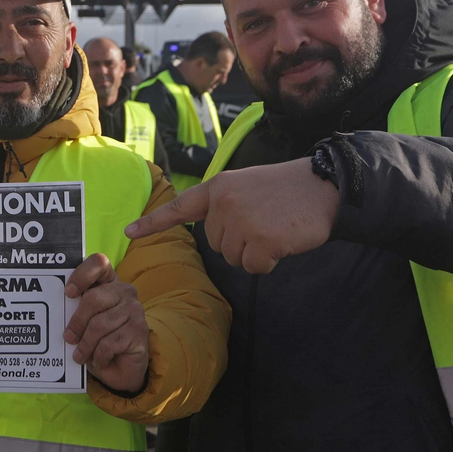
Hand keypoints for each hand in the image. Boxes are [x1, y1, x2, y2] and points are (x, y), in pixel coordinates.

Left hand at [63, 253, 149, 393]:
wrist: (123, 367)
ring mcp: (135, 310)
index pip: (99, 264)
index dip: (82, 275)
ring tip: (81, 355)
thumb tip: (57, 313)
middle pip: (93, 299)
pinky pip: (109, 343)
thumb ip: (76, 311)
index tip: (69, 293)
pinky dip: (99, 356)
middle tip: (68, 338)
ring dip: (86, 345)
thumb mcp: (85, 323)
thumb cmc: (99, 340)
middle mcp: (125, 291)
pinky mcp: (140, 330)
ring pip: (99, 325)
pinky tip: (100, 360)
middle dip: (77, 322)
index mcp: (109, 282)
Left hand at [126, 157, 337, 273]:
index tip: (128, 231)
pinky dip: (269, 262)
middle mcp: (224, 203)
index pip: (180, 208)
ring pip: (234, 258)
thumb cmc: (287, 189)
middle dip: (240, 241)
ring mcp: (241, 221)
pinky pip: (254, 267)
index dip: (154, 222)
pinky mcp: (260, 240)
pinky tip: (282, 241)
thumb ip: (226, 205)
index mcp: (218, 187)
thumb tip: (214, 234)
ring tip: (275, 228)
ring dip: (255, 252)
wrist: (324, 185)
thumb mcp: (247, 186)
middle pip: (217, 244)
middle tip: (265, 222)